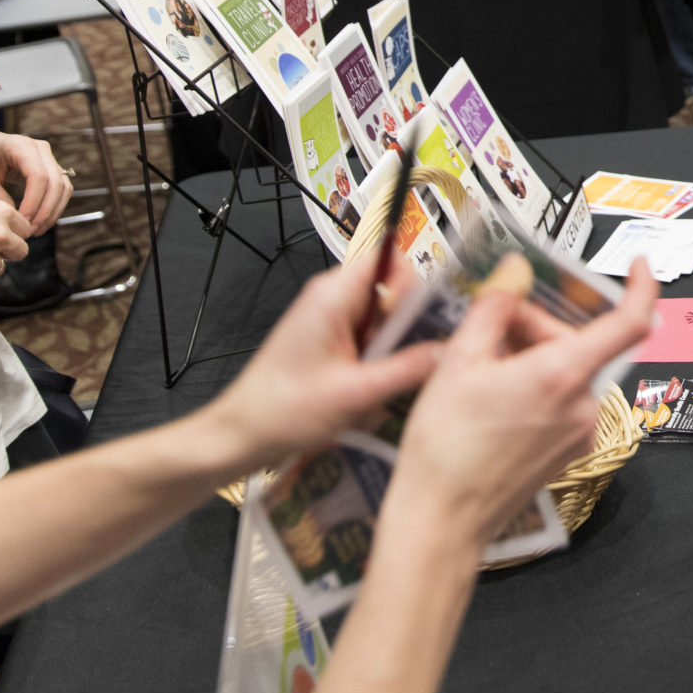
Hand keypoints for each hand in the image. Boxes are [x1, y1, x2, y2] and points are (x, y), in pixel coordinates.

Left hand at [0, 131, 72, 234]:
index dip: (33, 203)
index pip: (38, 176)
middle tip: (29, 232)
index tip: (21, 223)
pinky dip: (54, 207)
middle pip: (56, 183)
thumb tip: (17, 219)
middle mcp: (40, 149)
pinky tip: (40, 222)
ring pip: (63, 187)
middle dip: (45, 211)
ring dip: (53, 211)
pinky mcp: (51, 167)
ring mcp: (49, 157)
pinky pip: (61, 189)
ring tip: (35, 231)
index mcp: (21, 146)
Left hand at [207, 244, 447, 471]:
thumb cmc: (289, 410)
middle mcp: (331, 299)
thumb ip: (407, 369)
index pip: (389, 258)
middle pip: (390, 291)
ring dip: (389, 352)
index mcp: (334, 295)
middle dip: (405, 326)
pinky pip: (366, 340)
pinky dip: (374, 364)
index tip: (421, 322)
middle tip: (407, 363)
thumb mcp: (356, 393)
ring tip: (382, 387)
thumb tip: (449, 351)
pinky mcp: (326, 342)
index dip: (414, 283)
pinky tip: (367, 395)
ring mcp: (328, 321)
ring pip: (381, 321)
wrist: (242, 434)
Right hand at [389, 255, 659, 548]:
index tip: (640, 265)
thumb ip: (494, 307)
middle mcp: (583, 405)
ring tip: (480, 366)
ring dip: (532, 357)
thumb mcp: (459, 360)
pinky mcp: (570, 453)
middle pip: (578, 343)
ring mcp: (580, 433)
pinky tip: (493, 397)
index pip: (630, 323)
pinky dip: (537, 387)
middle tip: (489, 325)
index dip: (642, 288)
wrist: (442, 520)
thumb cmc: (446, 443)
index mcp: (562, 375)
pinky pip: (562, 402)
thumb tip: (516, 270)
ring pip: (567, 372)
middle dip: (536, 326)